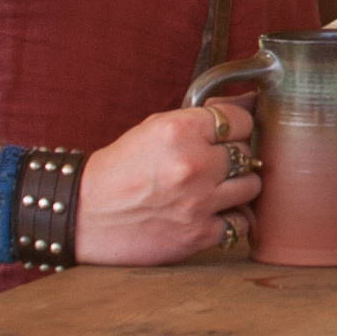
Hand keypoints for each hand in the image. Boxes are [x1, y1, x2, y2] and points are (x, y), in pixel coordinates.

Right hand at [77, 99, 261, 264]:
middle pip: (248, 153)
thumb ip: (201, 118)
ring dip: (238, 188)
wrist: (84, 216)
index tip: (225, 137)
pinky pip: (241, 223)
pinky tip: (213, 214)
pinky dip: (232, 220)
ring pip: (252, 186)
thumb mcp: (154, 128)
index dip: (235, 129)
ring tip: (216, 189)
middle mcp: (193, 164)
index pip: (242, 121)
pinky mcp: (199, 234)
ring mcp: (199, 201)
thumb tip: (249, 101)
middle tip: (212, 165)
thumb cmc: (119, 170)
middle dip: (233, 158)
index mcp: (180, 130)